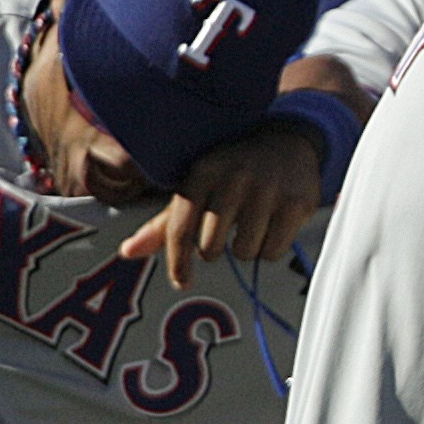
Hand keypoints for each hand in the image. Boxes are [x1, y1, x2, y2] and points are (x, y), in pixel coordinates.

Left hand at [118, 122, 323, 287]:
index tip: (182, 281)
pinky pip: (272, 251)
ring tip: (252, 224)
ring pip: (244, 252)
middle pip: (210, 248)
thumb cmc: (234, 171)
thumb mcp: (199, 187)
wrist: (288, 142)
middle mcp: (234, 177)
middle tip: (227, 232)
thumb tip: (127, 252)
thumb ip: (165, 224)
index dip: (177, 261)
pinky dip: (270, 248)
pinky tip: (272, 225)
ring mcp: (267, 189)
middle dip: (216, 248)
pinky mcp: (296, 203)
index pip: (179, 228)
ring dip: (246, 248)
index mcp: (202, 171)